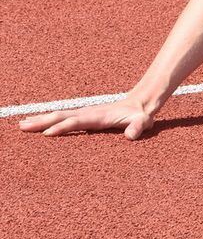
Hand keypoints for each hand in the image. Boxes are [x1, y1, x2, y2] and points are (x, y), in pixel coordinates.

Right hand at [17, 96, 153, 139]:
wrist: (140, 103)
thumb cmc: (140, 116)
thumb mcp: (143, 122)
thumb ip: (138, 127)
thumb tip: (132, 135)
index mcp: (98, 117)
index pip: (77, 122)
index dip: (63, 127)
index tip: (47, 133)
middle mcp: (88, 113)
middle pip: (62, 117)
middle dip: (42, 121)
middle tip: (23, 126)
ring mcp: (85, 114)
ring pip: (60, 116)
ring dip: (41, 120)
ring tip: (22, 124)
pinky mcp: (84, 116)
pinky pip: (64, 118)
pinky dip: (49, 120)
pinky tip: (38, 123)